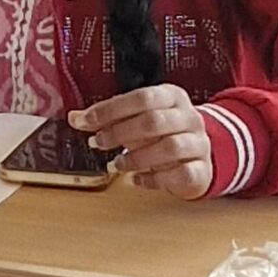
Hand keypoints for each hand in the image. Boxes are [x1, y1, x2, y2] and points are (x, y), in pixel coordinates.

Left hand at [73, 89, 214, 198]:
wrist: (198, 154)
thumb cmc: (161, 132)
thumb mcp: (136, 118)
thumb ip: (107, 117)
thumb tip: (75, 118)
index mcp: (171, 96)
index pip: (140, 98)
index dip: (110, 109)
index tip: (85, 121)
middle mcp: (188, 117)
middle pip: (154, 121)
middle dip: (120, 133)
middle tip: (97, 143)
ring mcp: (199, 143)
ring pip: (170, 148)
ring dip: (136, 158)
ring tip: (116, 164)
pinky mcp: (202, 169)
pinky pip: (181, 174)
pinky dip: (155, 179)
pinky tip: (136, 180)